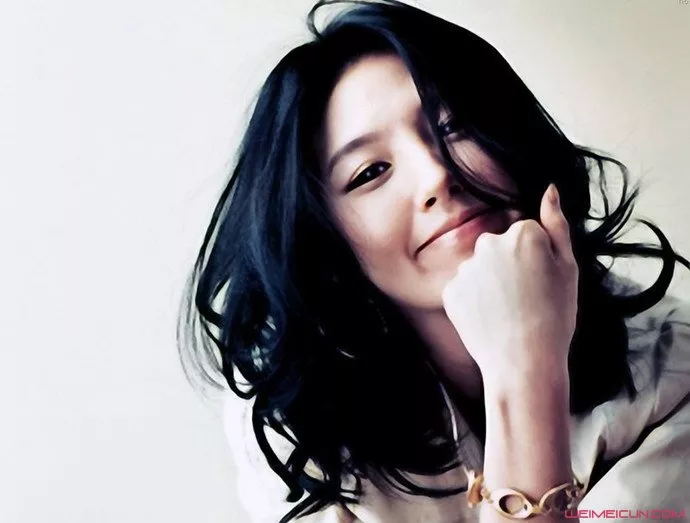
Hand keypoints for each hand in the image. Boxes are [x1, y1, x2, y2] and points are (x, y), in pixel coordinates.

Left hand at [441, 184, 578, 381]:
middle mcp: (488, 244)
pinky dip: (474, 301)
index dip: (536, 257)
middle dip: (509, 265)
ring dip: (490, 283)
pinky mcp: (450, 291)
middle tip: (525, 298)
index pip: (525, 232)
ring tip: (507, 312)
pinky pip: (464, 289)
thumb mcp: (568, 268)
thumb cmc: (555, 316)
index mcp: (521, 234)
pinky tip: (489, 319)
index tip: (542, 281)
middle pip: (498, 246)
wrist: (524, 362)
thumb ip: (556, 224)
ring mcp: (466, 268)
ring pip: (480, 268)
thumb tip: (549, 189)